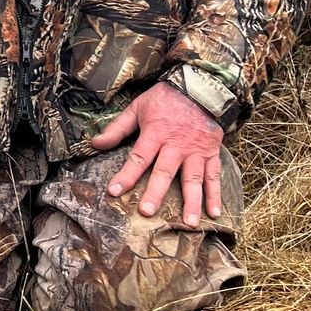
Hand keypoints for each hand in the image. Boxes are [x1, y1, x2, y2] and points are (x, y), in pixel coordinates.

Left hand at [87, 80, 225, 227]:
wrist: (201, 86)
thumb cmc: (165, 98)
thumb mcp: (138, 107)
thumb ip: (118, 128)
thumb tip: (95, 143)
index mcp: (156, 133)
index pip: (139, 158)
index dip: (126, 175)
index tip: (114, 191)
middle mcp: (177, 145)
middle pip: (165, 172)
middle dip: (155, 192)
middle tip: (147, 212)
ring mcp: (196, 151)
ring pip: (193, 179)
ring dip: (191, 202)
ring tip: (188, 224)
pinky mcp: (211, 153)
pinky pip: (214, 176)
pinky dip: (215, 195)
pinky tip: (214, 213)